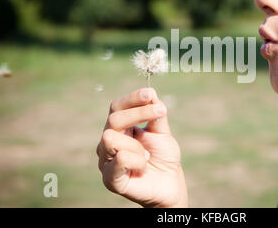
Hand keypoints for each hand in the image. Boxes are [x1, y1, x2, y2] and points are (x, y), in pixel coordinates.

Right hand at [96, 88, 187, 206]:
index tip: (149, 93)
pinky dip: (137, 161)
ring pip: (111, 138)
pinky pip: (119, 159)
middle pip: (113, 119)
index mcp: (120, 128)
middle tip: (160, 114)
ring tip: (146, 156)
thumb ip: (155, 114)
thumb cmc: (163, 157)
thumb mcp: (162, 132)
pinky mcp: (109, 179)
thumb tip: (150, 94)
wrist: (171, 184)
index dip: (132, 98)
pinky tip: (142, 167)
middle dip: (138, 113)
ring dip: (137, 145)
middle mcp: (108, 142)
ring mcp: (106, 160)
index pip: (117, 107)